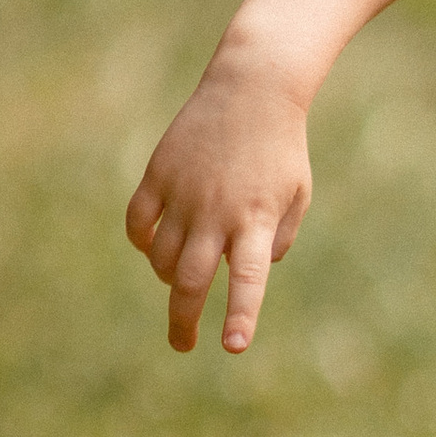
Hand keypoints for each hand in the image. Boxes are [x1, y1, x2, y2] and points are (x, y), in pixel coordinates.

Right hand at [125, 43, 312, 353]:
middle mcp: (216, 212)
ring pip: (161, 257)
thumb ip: (278, 238)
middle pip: (191, 281)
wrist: (252, 89)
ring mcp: (183, 193)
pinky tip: (154, 248)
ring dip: (168, 279)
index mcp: (256, 220)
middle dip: (184, 320)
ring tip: (181, 282)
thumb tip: (252, 268)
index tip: (233, 347)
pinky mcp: (158, 174)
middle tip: (183, 345)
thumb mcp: (297, 195)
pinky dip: (142, 243)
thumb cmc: (281, 149)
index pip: (249, 279)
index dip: (241, 315)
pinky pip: (138, 223)